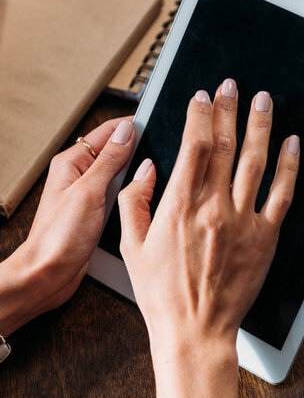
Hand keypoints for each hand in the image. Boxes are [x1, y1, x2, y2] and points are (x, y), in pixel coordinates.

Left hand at [0, 117, 134, 336]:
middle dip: (137, 150)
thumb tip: (126, 132)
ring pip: (119, 174)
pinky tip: (141, 197)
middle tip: (161, 152)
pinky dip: (130, 193)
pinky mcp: (95, 211)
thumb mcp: (89, 192)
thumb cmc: (59, 237)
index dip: (131, 126)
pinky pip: (117, 194)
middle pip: (114, 151)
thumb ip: (109, 160)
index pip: (106, 132)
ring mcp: (88, 193)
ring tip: (154, 175)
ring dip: (134, 174)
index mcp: (72, 162)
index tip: (155, 123)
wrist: (48, 274)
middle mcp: (79, 175)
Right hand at [119, 81, 298, 352]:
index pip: (193, 146)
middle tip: (230, 86)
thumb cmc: (161, 292)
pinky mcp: (264, 237)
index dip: (199, 116)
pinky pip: (281, 194)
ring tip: (263, 100)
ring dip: (259, 126)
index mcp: (179, 205)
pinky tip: (291, 144)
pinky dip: (288, 166)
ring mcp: (242, 220)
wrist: (195, 330)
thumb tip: (146, 167)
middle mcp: (213, 206)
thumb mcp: (131, 246)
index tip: (201, 97)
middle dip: (228, 110)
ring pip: (255, 162)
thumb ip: (135, 200)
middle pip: (225, 145)